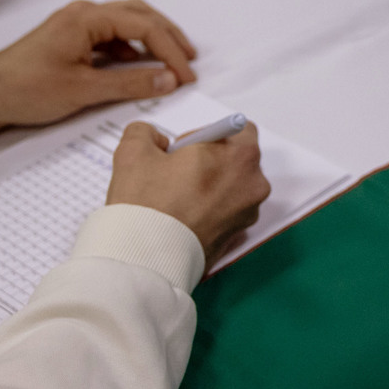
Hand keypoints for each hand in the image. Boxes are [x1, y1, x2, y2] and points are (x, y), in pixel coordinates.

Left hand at [0, 0, 197, 136]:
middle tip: (189, 60)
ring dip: (152, 39)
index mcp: (87, 18)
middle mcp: (83, 14)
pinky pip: (112, 34)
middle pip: (141, 14)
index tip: (187, 74)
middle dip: (169, 37)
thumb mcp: (83, 90)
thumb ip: (130, 83)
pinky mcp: (70, 38)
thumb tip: (168, 79)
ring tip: (171, 60)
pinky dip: (132, 47)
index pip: (145, 27)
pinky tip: (139, 65)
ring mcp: (76, 24)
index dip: (171, 51)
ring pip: (127, 21)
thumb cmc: (24, 89)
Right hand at [107, 121, 267, 265]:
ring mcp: (249, 212)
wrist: (146, 258)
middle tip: (175, 175)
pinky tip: (181, 219)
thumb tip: (156, 140)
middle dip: (208, 162)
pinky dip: (208, 212)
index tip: (184, 151)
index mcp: (241, 154)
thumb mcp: (134, 152)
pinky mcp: (237, 236)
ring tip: (175, 200)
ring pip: (230, 188)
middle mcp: (254, 182)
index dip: (208, 136)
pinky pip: (225, 213)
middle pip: (235, 160)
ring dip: (208, 188)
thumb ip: (145, 133)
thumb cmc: (146, 203)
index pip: (237, 129)